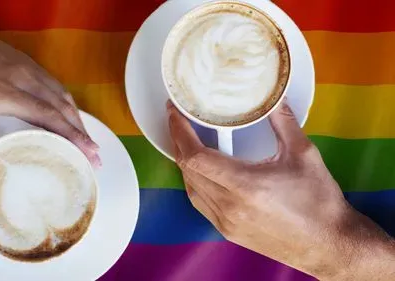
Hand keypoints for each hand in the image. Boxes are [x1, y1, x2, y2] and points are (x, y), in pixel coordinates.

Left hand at [0, 0, 99, 167]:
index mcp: (4, 93)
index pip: (47, 116)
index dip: (70, 136)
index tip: (86, 152)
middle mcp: (24, 79)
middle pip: (63, 108)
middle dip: (82, 133)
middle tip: (95, 156)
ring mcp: (29, 69)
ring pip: (63, 97)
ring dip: (78, 120)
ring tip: (88, 142)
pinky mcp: (29, 65)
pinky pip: (56, 87)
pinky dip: (68, 106)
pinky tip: (70, 118)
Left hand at [168, 101, 394, 279]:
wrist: (328, 244)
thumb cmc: (319, 202)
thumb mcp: (304, 154)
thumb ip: (283, 122)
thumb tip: (274, 97)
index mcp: (245, 185)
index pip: (196, 156)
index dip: (180, 131)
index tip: (176, 113)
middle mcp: (229, 206)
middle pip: (187, 169)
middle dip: (179, 141)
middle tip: (180, 120)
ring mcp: (226, 222)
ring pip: (190, 187)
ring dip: (185, 162)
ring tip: (188, 140)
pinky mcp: (228, 231)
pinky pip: (199, 202)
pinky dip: (194, 182)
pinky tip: (201, 170)